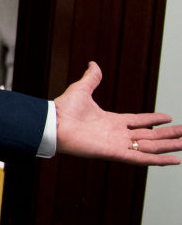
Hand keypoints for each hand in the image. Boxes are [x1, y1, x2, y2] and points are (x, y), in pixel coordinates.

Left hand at [54, 62, 181, 165]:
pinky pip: (141, 158)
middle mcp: (117, 134)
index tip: (169, 118)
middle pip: (149, 136)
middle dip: (168, 135)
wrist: (53, 123)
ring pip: (150, 147)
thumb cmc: (64, 109)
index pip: (138, 121)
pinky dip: (158, 160)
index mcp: (111, 121)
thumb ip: (91, 78)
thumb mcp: (82, 89)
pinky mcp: (115, 153)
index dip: (153, 120)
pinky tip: (174, 159)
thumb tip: (93, 64)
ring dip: (168, 146)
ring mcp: (118, 144)